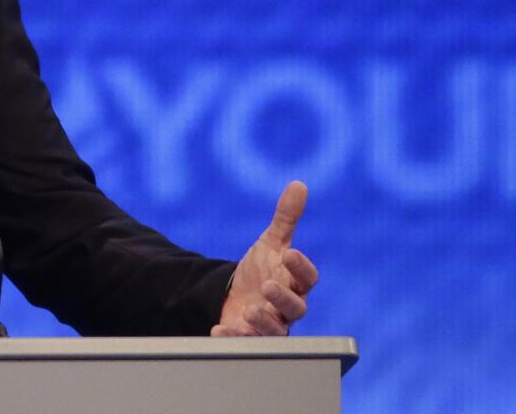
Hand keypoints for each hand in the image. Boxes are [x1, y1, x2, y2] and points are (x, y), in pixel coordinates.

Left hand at [212, 180, 318, 336]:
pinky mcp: (250, 337)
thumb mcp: (271, 243)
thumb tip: (298, 184)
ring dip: (263, 322)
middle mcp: (288, 307)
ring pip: (275, 330)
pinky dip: (234, 337)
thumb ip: (286, 217)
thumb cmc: (263, 269)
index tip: (289, 253)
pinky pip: (246, 343)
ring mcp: (271, 324)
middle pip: (296, 307)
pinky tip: (219, 329)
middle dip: (283, 298)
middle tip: (268, 286)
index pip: (308, 277)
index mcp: (296, 282)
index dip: (302, 266)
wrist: (239, 295)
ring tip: (249, 310)